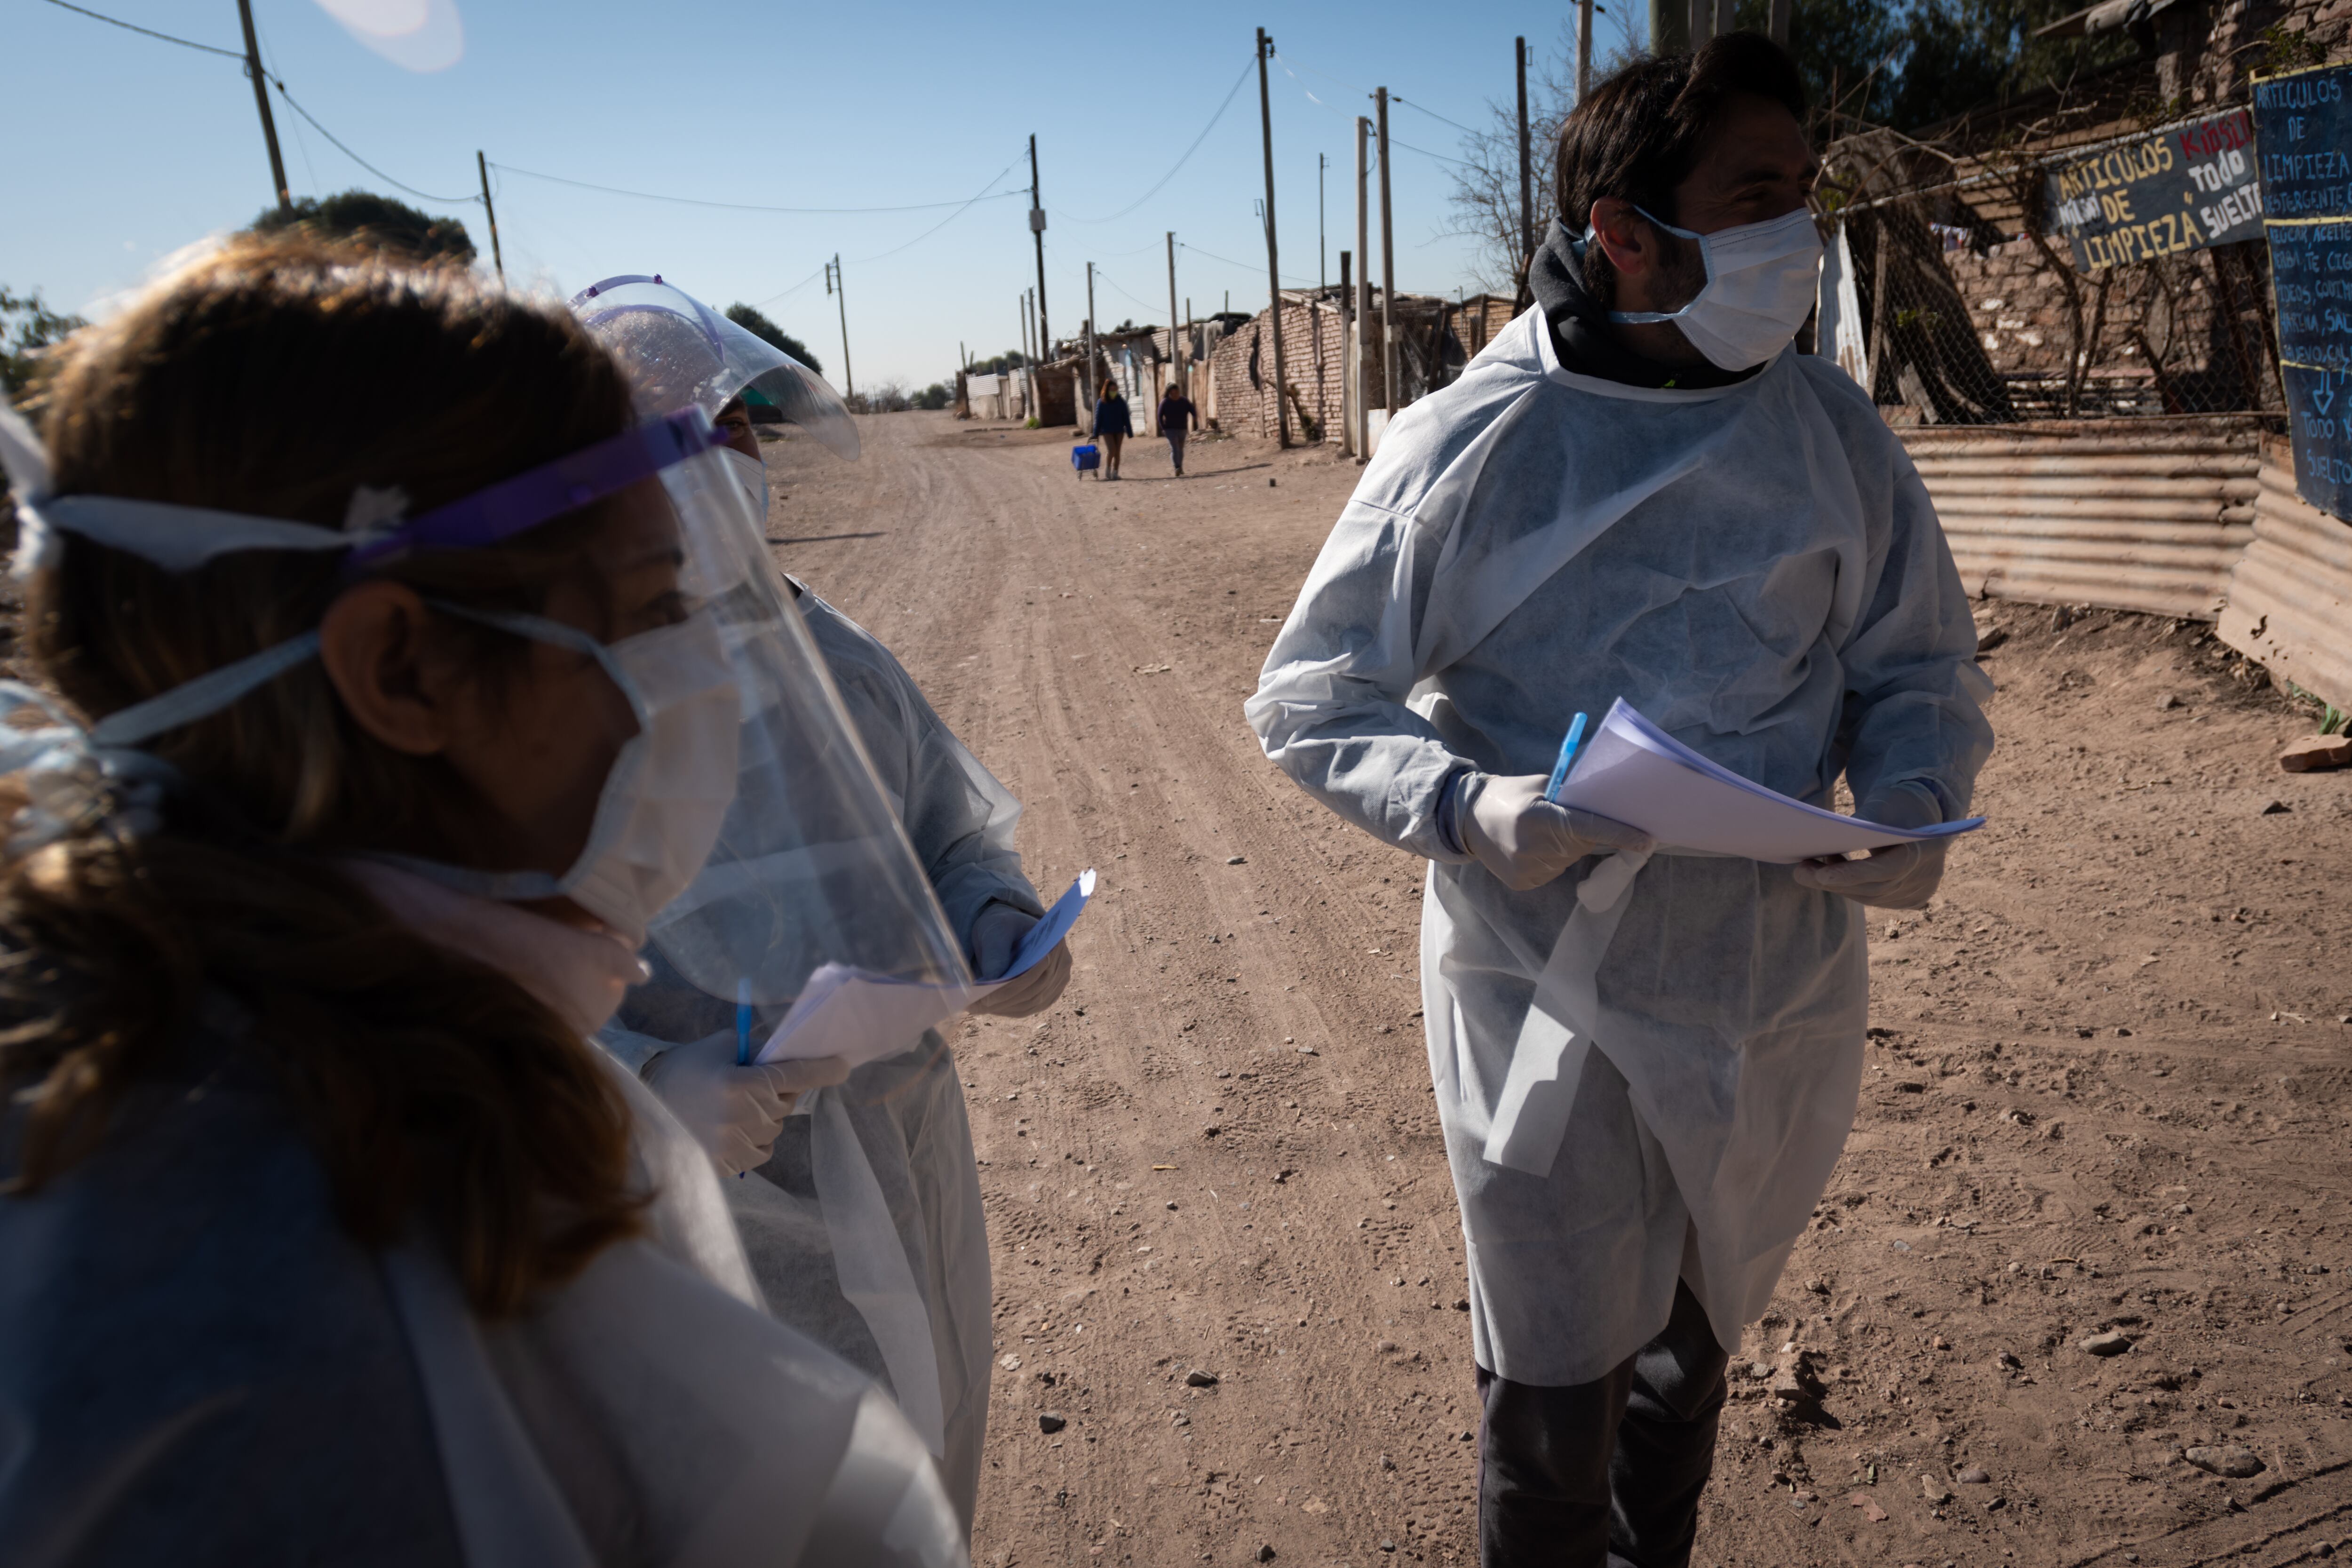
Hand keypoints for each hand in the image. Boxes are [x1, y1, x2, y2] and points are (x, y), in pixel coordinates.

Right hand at [644, 1028, 850, 1177]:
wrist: (642, 1109)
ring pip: (776, 1128)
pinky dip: (755, 1137)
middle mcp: (742, 1118)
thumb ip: (756, 1051)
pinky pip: (762, 1150)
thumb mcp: (719, 1048)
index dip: (823, 1069)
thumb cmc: (683, 1071)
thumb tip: (789, 1056)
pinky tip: (729, 1126)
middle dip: (780, 1090)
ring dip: (766, 1115)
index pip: (795, 1076)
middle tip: (753, 1081)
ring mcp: (735, 1146)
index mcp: (740, 1084)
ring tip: (733, 1106)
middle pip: (786, 1102)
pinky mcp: (728, 1165)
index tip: (842, 1065)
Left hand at [964, 901, 1071, 1017]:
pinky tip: (989, 1007)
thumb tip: (993, 978)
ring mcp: (1057, 981)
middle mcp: (1062, 964)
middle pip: (1036, 990)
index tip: (987, 997)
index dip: (1013, 986)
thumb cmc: (1002, 926)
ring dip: (1004, 1007)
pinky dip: (1008, 1009)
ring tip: (977, 1008)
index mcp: (1054, 942)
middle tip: (975, 1006)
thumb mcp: (996, 930)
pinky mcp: (1048, 994)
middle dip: (1004, 1000)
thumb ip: (996, 952)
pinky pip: (1029, 1008)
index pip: (1037, 970)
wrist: (1008, 931)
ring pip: (1032, 1003)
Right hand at [1456, 772, 1653, 891]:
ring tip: (1537, 834)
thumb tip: (1609, 804)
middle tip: (1560, 821)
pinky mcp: (1522, 883)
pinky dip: (1550, 860)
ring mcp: (1527, 869)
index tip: (1648, 842)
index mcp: (1539, 816)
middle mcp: (1533, 847)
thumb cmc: (1509, 794)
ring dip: (1565, 848)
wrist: (1466, 818)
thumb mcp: (1540, 784)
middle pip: (1581, 845)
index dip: (1620, 835)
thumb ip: (1571, 795)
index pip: (1588, 828)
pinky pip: (1553, 872)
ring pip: (1568, 861)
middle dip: (1582, 834)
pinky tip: (1530, 848)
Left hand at [1792, 785, 1946, 908]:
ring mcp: (1919, 891)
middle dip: (1835, 882)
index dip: (1852, 875)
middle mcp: (1926, 876)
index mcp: (1925, 848)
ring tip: (1812, 867)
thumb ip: (1861, 821)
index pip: (1887, 870)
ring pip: (1871, 897)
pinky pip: (1875, 898)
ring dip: (1839, 884)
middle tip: (1801, 871)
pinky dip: (1851, 887)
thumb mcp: (1882, 802)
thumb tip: (1824, 837)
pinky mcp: (1910, 898)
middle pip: (1874, 889)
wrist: (1921, 815)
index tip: (1820, 877)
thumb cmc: (1897, 803)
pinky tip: (1832, 872)